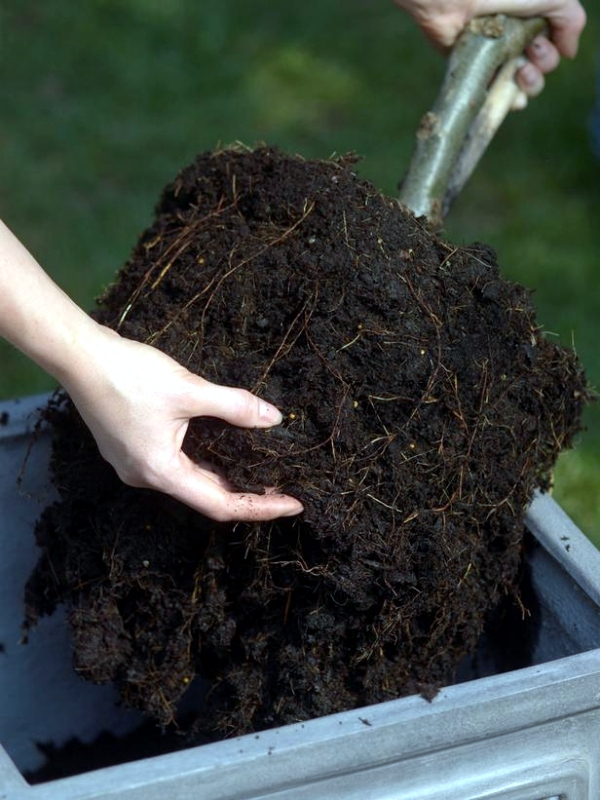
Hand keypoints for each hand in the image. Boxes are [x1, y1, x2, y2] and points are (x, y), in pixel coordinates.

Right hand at [64, 325, 303, 522]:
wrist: (79, 354)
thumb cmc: (128, 374)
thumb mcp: (188, 389)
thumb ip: (234, 405)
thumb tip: (273, 417)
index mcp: (160, 472)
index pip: (220, 504)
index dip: (259, 508)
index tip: (293, 504)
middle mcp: (145, 476)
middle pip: (205, 496)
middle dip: (245, 493)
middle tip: (283, 487)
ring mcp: (134, 463)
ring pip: (189, 479)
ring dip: (223, 476)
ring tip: (260, 472)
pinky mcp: (129, 447)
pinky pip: (174, 463)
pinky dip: (202, 461)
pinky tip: (222, 450)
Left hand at [394, 0, 585, 98]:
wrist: (455, 2)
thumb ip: (570, 19)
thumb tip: (569, 52)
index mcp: (531, 19)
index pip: (552, 46)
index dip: (553, 51)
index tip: (540, 42)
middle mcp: (513, 38)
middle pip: (540, 68)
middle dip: (543, 66)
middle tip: (530, 53)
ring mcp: (493, 57)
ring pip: (521, 85)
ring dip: (531, 86)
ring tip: (520, 74)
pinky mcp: (474, 71)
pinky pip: (495, 95)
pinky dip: (509, 102)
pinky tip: (514, 99)